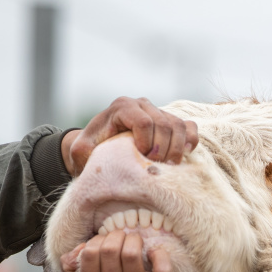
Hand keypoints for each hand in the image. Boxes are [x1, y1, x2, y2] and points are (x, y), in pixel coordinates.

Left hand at [60, 97, 198, 174]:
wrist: (103, 145)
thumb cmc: (93, 150)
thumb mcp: (81, 151)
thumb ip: (81, 151)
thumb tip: (88, 154)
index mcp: (122, 107)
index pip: (143, 122)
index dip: (146, 144)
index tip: (141, 159)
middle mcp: (142, 104)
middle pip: (163, 124)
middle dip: (162, 150)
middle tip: (154, 167)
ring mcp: (159, 111)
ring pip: (179, 126)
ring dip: (177, 149)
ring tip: (168, 166)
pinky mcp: (171, 121)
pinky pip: (189, 127)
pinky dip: (190, 141)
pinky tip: (183, 156)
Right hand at [60, 231, 176, 271]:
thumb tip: (79, 247)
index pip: (90, 253)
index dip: (98, 240)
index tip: (106, 243)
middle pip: (110, 249)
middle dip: (117, 236)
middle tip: (123, 239)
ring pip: (132, 253)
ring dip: (135, 240)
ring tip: (137, 243)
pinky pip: (161, 266)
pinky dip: (159, 253)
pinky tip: (154, 252)